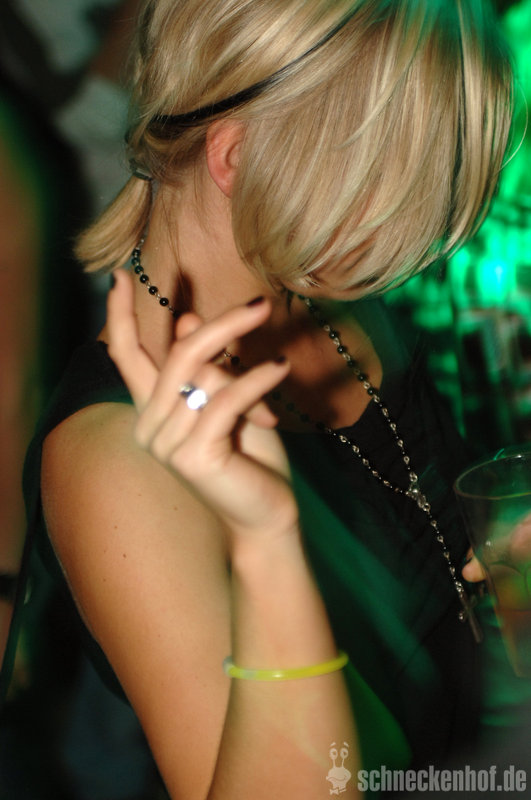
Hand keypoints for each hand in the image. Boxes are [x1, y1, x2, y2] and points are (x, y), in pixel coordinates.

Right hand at [107, 271, 297, 540]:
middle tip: (261, 305)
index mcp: (152, 410)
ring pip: (207, 376)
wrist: (267, 514)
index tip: (118, 275)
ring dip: (250, 372)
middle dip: (222, 325)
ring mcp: (165, 444)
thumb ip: (207, 367)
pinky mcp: (190, 456)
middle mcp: (148, 426)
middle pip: (179, 354)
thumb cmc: (250, 457)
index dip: (119, 315)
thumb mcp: (228, 403)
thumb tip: (187, 318)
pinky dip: (257, 381)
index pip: (125, 356)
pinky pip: (226, 399)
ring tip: (280, 371)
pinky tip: (281, 370)